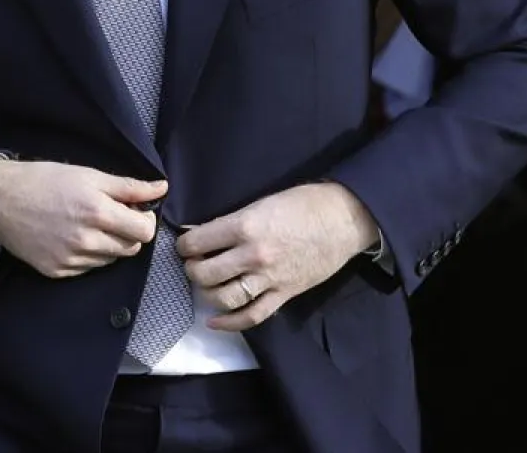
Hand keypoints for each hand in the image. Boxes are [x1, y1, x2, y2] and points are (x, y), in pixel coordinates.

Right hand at [0, 161, 163, 278]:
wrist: (0, 199)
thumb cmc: (45, 180)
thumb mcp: (89, 175)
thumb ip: (129, 186)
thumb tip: (162, 188)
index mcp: (97, 212)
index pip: (144, 231)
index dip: (144, 219)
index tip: (134, 210)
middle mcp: (86, 241)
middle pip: (131, 249)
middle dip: (128, 233)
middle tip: (112, 216)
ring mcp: (71, 260)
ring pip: (111, 260)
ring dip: (109, 245)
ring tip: (89, 225)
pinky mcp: (57, 271)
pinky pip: (88, 269)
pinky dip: (89, 256)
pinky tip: (73, 237)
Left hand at [176, 182, 378, 331]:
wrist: (342, 219)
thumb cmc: (302, 203)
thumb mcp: (260, 203)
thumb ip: (232, 221)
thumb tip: (202, 232)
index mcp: (245, 226)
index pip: (198, 242)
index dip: (184, 244)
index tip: (184, 245)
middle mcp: (253, 255)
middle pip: (206, 274)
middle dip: (192, 270)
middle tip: (193, 264)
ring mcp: (269, 279)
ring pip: (224, 298)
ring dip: (207, 294)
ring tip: (205, 284)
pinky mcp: (284, 295)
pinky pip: (252, 316)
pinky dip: (229, 323)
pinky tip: (214, 321)